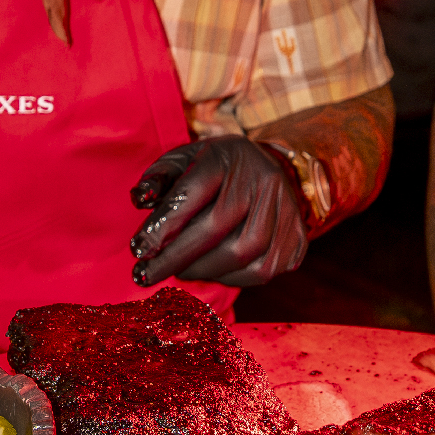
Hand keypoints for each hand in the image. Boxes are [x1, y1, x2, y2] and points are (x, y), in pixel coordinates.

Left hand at [129, 137, 308, 286]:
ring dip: (202, 271)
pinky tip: (210, 271)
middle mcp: (263, 180)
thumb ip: (158, 178)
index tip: (137, 250)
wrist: (269, 171)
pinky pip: (261, 271)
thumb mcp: (184, 160)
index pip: (191, 194)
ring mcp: (287, 209)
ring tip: (178, 271)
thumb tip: (140, 200)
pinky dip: (230, 278)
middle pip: (215, 227)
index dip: (161, 226)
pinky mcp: (298, 238)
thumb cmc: (216, 169)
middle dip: (175, 257)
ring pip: (241, 254)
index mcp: (228, 156)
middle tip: (145, 274)